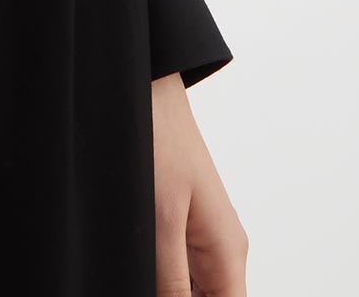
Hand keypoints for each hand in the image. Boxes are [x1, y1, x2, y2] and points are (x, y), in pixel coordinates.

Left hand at [152, 71, 247, 294]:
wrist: (144, 82)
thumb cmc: (157, 139)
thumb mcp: (159, 220)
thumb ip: (170, 281)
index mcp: (227, 255)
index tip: (158, 291)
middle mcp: (222, 250)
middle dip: (171, 295)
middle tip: (142, 270)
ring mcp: (201, 235)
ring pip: (189, 286)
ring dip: (163, 284)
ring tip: (136, 256)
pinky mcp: (179, 220)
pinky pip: (174, 265)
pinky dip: (155, 271)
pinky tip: (131, 256)